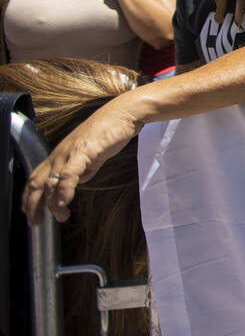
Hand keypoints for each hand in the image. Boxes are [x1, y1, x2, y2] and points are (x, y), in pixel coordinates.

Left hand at [22, 98, 139, 225]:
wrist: (124, 113)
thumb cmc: (110, 131)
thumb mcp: (93, 154)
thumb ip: (84, 169)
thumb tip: (78, 182)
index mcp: (60, 154)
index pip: (36, 178)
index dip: (30, 197)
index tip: (31, 213)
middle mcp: (60, 154)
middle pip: (36, 182)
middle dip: (32, 205)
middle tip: (36, 222)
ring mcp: (70, 152)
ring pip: (51, 181)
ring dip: (52, 203)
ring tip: (60, 216)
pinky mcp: (84, 151)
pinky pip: (69, 174)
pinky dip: (64, 190)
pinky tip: (64, 201)